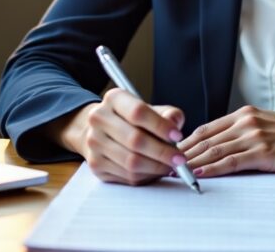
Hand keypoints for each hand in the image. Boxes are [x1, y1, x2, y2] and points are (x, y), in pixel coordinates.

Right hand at [58, 88, 187, 185]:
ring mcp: (94, 143)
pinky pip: (126, 176)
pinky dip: (146, 176)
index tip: (178, 136)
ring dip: (156, 167)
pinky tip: (154, 170)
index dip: (160, 126)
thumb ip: (168, 114)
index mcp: (114, 98)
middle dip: (162, 152)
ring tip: (170, 166)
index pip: (138, 112)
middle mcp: (99, 118)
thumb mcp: (151, 109)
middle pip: (135, 140)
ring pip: (131, 162)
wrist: (102, 130)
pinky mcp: (95, 164)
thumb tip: (175, 123)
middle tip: (180, 159)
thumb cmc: (133, 120)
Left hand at [177, 106, 274, 176]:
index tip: (173, 153)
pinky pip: (230, 162)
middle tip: (165, 164)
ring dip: (191, 163)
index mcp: (246, 114)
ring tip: (175, 172)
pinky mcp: (263, 153)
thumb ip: (247, 131)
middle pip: (206, 140)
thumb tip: (225, 145)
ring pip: (214, 151)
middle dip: (183, 154)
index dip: (187, 142)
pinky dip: (211, 169)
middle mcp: (246, 122)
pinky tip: (198, 174)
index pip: (207, 128)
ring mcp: (254, 137)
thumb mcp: (269, 125)